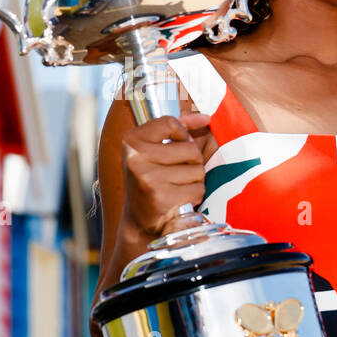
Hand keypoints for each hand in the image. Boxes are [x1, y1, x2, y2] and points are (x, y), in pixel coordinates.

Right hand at [119, 92, 216, 238]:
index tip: (180, 141)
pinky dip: (194, 194)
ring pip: (197, 170)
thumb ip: (178, 128)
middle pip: (190, 148)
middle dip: (192, 161)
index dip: (182, 133)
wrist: (139, 220)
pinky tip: (179, 198)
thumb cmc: (152, 178)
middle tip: (177, 171)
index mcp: (132, 140)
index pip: (170, 123)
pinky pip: (197, 189)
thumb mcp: (154, 149)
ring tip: (178, 186)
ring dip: (194, 180)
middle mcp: (136, 157)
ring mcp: (148, 178)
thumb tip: (205, 116)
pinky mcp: (161, 198)